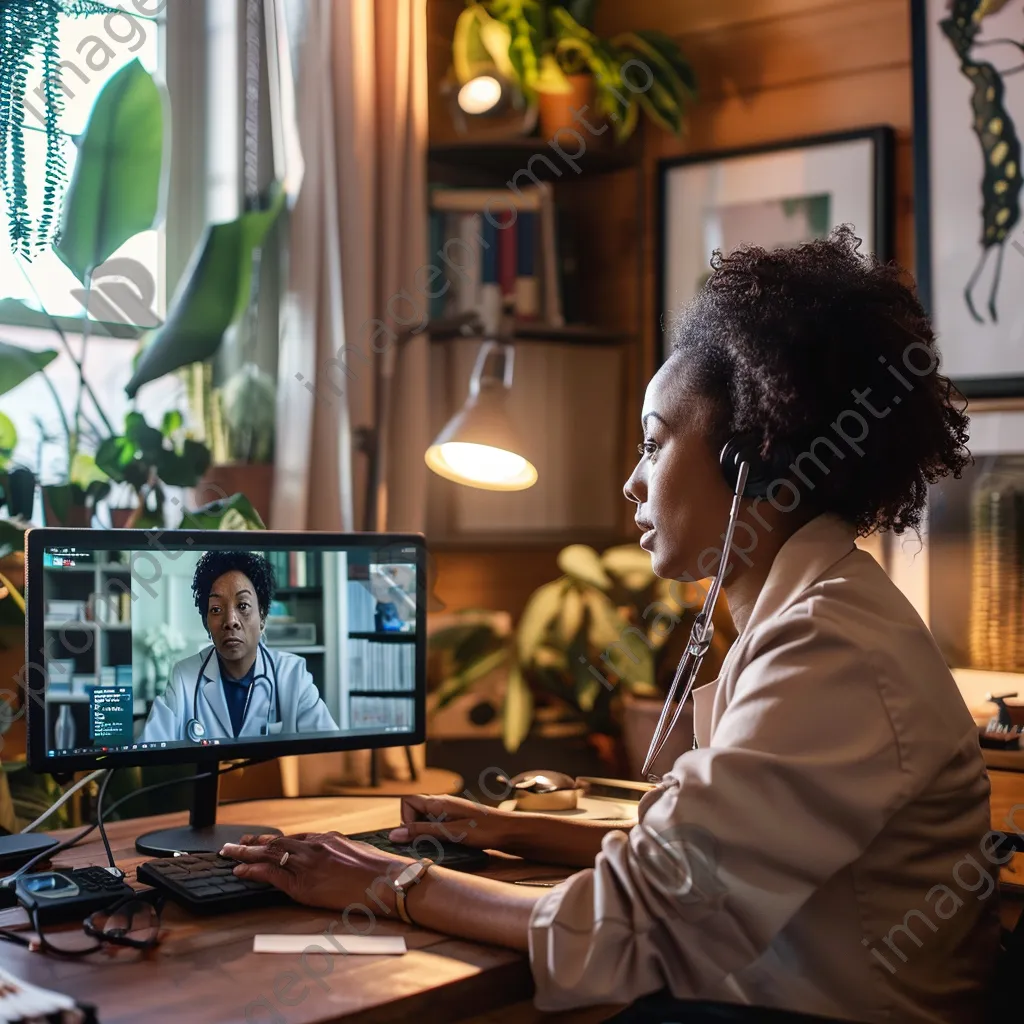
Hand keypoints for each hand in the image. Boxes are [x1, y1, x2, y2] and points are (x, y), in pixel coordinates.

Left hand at [220, 832, 414, 913]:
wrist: (387, 881)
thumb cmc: (379, 871)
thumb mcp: (358, 854)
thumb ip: (339, 853)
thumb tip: (332, 860)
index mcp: (328, 838)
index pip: (293, 838)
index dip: (273, 839)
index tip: (260, 840)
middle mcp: (315, 846)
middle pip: (276, 842)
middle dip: (253, 843)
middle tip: (235, 844)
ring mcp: (308, 863)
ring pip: (269, 854)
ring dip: (246, 854)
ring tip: (229, 853)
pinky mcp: (304, 883)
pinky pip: (272, 873)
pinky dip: (253, 870)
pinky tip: (241, 869)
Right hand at [389, 794, 518, 853]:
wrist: (510, 831)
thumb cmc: (484, 830)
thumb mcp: (450, 833)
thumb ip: (422, 832)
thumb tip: (394, 834)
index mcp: (438, 802)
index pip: (407, 801)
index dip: (405, 819)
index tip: (415, 836)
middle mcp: (441, 804)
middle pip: (414, 812)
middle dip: (414, 829)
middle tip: (428, 844)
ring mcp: (449, 811)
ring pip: (425, 820)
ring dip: (425, 834)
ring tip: (440, 846)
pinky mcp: (456, 820)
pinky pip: (436, 825)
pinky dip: (435, 836)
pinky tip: (447, 845)